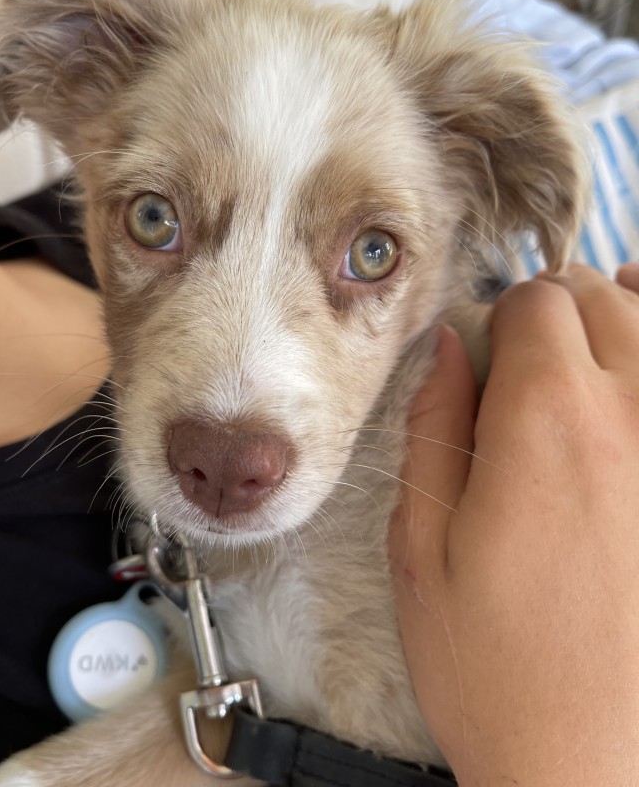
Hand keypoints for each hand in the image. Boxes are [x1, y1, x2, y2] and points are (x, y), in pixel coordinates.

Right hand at [389, 264, 638, 785]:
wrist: (595, 769)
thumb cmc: (498, 668)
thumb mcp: (422, 549)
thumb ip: (431, 430)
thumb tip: (444, 349)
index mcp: (545, 427)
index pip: (534, 304)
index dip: (502, 318)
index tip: (491, 357)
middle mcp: (634, 421)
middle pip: (602, 299)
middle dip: (559, 312)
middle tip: (533, 360)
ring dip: (625, 319)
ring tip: (596, 359)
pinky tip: (637, 379)